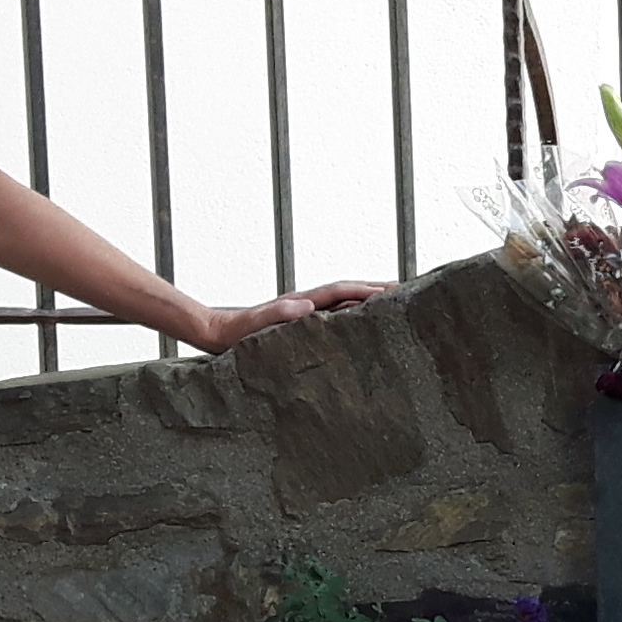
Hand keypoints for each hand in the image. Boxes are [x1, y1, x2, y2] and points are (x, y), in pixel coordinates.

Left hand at [190, 280, 388, 350]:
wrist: (215, 333)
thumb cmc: (234, 333)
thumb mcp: (254, 325)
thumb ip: (278, 314)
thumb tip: (307, 306)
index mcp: (300, 302)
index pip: (340, 291)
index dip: (366, 289)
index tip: (391, 290)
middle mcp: (306, 303)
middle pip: (348, 290)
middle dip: (376, 288)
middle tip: (405, 290)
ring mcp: (304, 311)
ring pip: (343, 300)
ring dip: (367, 298)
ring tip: (392, 302)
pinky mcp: (301, 322)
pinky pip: (335, 313)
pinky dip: (353, 310)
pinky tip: (361, 320)